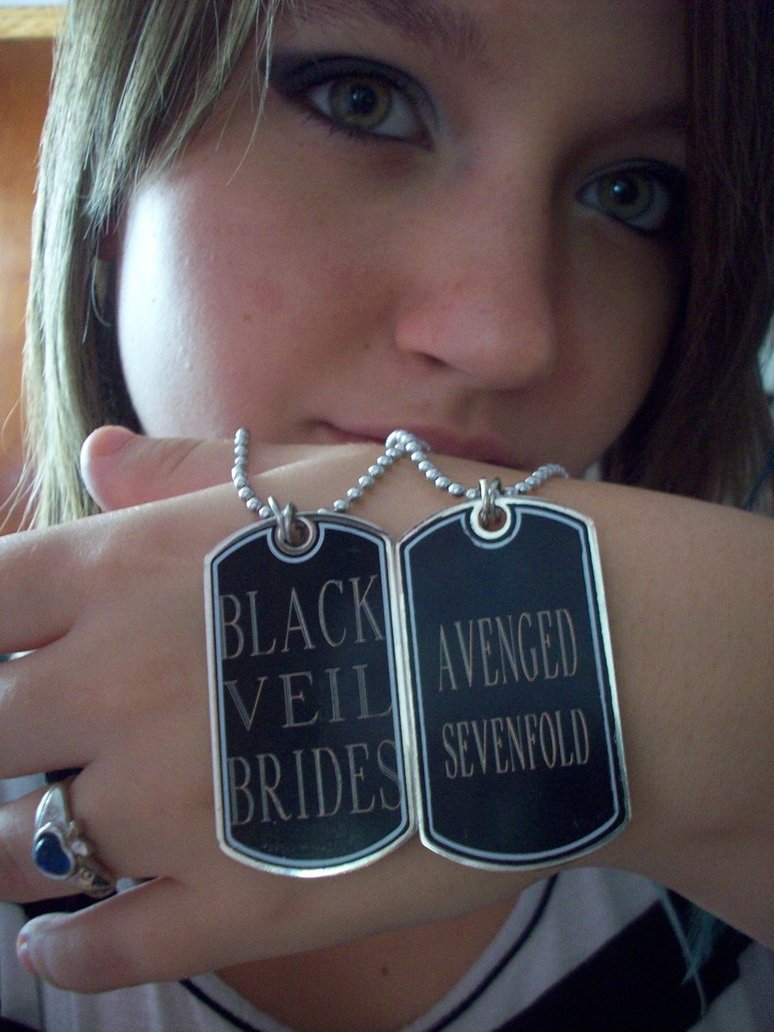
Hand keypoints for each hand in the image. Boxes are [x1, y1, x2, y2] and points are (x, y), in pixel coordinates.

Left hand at [1, 429, 532, 990]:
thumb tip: (88, 459)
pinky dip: (64, 953)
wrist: (574, 653)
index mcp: (136, 567)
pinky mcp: (240, 906)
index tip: (6, 658)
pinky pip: (99, 952)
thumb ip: (187, 472)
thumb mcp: (316, 478)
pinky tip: (62, 942)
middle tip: (29, 751)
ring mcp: (175, 808)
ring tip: (38, 845)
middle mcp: (127, 682)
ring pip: (17, 851)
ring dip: (15, 849)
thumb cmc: (448, 545)